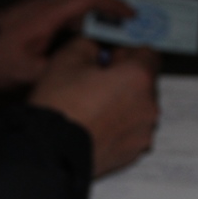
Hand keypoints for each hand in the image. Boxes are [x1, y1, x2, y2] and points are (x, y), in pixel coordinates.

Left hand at [0, 0, 133, 90]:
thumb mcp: (30, 74)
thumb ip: (60, 72)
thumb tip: (83, 74)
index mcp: (49, 15)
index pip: (89, 0)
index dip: (113, 6)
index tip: (130, 15)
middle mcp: (44, 7)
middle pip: (82, 5)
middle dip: (103, 17)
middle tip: (121, 34)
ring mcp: (35, 10)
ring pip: (69, 13)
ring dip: (86, 24)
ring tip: (101, 44)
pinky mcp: (27, 18)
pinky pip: (57, 18)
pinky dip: (71, 28)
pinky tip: (73, 48)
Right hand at [29, 38, 159, 176]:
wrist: (49, 151)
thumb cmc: (59, 106)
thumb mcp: (67, 58)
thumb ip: (90, 45)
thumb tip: (97, 51)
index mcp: (138, 77)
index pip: (148, 54)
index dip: (126, 53)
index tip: (109, 60)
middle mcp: (148, 106)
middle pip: (144, 84)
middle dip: (124, 81)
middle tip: (94, 86)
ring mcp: (142, 133)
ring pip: (137, 109)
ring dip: (122, 105)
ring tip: (91, 111)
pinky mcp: (132, 154)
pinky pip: (130, 132)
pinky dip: (117, 128)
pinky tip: (93, 128)